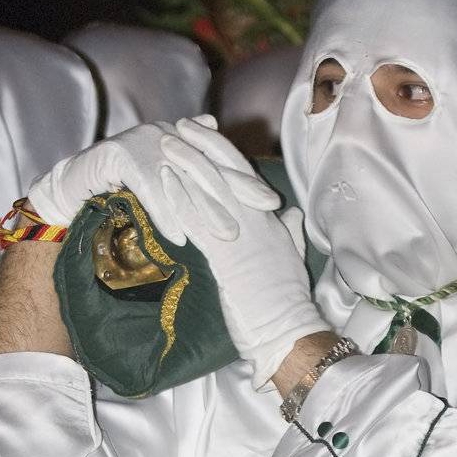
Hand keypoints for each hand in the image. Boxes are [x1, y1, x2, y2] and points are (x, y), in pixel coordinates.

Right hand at [29, 117, 280, 245]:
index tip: (272, 204)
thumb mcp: (164, 183)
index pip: (220, 158)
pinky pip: (148, 188)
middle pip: (206, 165)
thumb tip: (225, 157)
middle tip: (259, 220)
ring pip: (179, 178)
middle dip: (233, 195)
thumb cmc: (123, 190)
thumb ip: (194, 174)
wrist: (74, 188)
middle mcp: (164, 132)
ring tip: (225, 237)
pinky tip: (181, 237)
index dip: (245, 180)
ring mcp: (141, 140)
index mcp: (180, 136)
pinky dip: (165, 214)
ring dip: (204, 211)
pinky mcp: (119, 154)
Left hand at [158, 118, 329, 387]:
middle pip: (227, 171)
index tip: (205, 132)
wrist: (288, 330)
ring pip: (211, 189)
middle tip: (180, 126)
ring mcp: (242, 235)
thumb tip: (292, 215)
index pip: (245, 175)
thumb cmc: (287, 301)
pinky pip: (198, 220)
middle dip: (203, 145)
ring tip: (166, 143)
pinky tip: (163, 182)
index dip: (223, 150)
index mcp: (271, 219)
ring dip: (186, 164)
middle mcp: (257, 219)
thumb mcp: (294, 258)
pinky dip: (179, 198)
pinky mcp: (225, 256)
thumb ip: (291, 232)